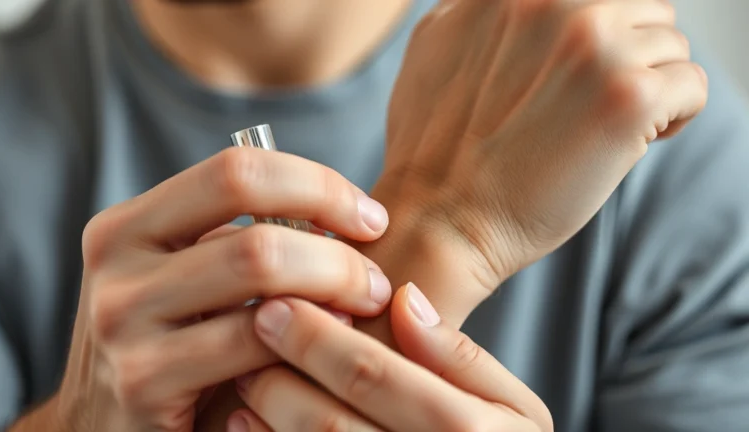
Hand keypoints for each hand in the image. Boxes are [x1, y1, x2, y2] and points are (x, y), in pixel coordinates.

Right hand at [49, 147, 390, 430]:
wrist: (107, 426)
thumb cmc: (172, 343)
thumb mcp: (186, 279)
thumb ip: (239, 240)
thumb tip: (339, 215)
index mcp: (128, 223)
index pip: (238, 170)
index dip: (318, 186)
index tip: (369, 216)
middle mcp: (115, 262)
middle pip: (259, 236)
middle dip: (338, 257)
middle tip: (375, 281)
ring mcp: (122, 324)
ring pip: (260, 282)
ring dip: (332, 295)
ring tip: (360, 312)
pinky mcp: (143, 382)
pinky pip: (254, 348)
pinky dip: (304, 344)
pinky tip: (322, 352)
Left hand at [230, 283, 552, 430]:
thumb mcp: (515, 407)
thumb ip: (461, 356)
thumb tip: (405, 297)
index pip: (373, 375)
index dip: (318, 337)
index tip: (280, 303)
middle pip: (328, 422)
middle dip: (279, 374)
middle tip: (252, 334)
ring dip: (265, 414)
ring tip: (246, 375)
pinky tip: (246, 423)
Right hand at [368, 0, 707, 294]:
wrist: (440, 219)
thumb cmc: (435, 149)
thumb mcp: (433, 46)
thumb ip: (480, 10)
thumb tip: (524, 2)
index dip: (595, 32)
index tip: (578, 71)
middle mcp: (556, 2)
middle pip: (641, 8)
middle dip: (627, 55)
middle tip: (591, 104)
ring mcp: (595, 46)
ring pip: (670, 45)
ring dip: (647, 86)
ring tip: (604, 127)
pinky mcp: (629, 97)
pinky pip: (690, 85)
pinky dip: (673, 117)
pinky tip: (631, 143)